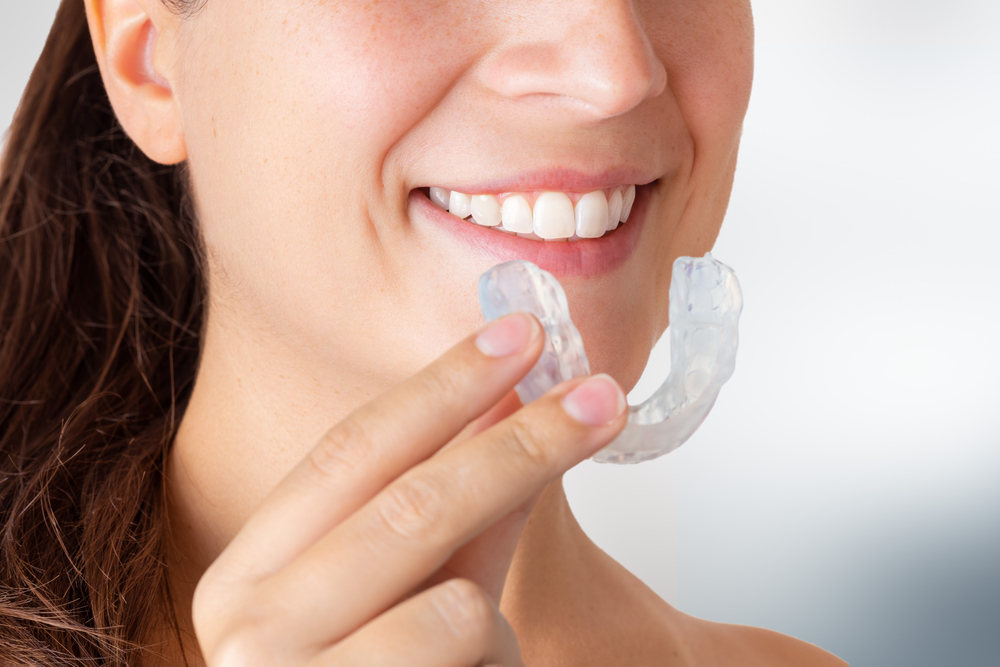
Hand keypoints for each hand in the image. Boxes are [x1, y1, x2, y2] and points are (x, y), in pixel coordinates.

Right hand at [191, 312, 627, 665]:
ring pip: (449, 604)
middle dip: (520, 446)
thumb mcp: (421, 589)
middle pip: (407, 507)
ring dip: (498, 605)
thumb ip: (461, 505)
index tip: (523, 337)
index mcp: (250, 572)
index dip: (442, 388)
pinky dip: (493, 659)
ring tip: (482, 637)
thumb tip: (513, 393)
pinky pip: (463, 655)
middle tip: (598, 396)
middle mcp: (245, 629)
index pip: (351, 452)